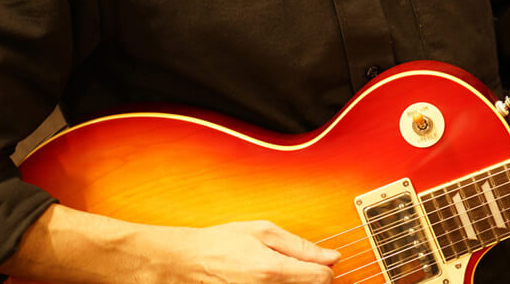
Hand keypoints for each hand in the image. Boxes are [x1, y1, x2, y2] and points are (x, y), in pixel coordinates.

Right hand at [0, 205, 340, 283]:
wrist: (178, 264)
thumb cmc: (216, 243)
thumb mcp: (260, 230)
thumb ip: (299, 245)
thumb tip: (330, 256)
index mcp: (273, 270)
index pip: (321, 280)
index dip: (327, 272)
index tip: (324, 266)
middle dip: (310, 280)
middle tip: (301, 270)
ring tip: (275, 273)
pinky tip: (264, 280)